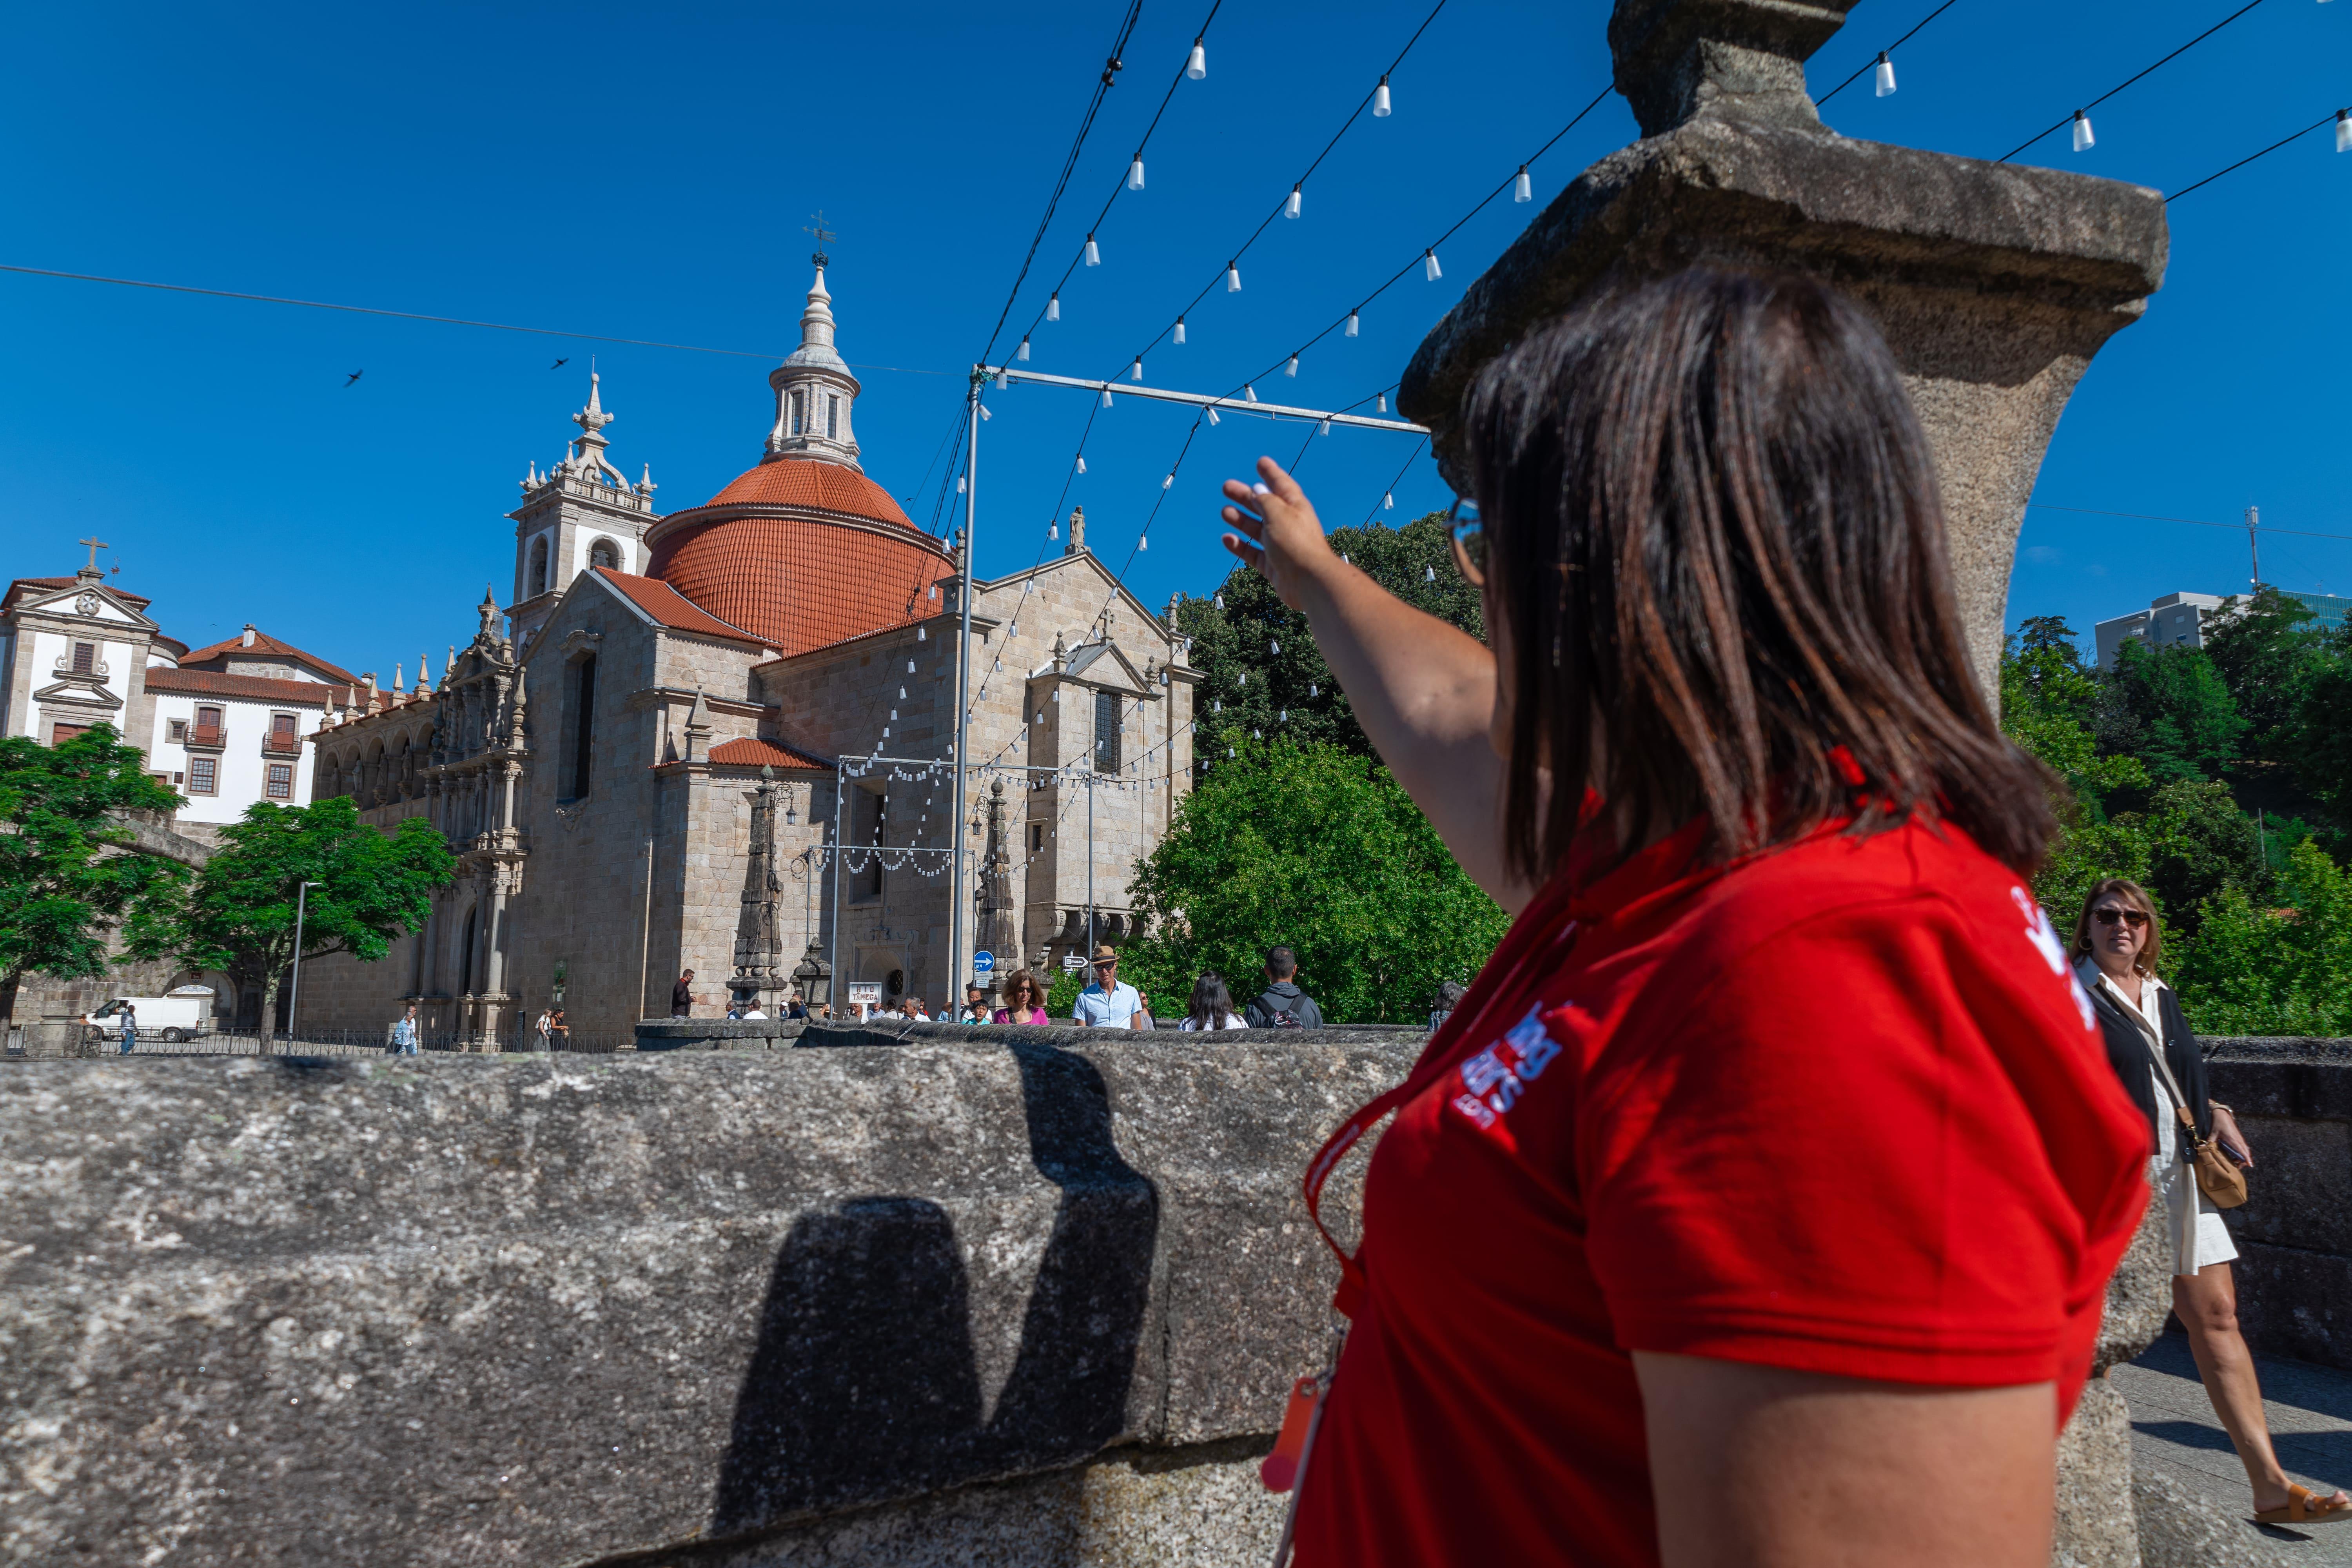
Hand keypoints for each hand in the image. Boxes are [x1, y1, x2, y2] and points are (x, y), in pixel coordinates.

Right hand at [1220, 457, 1342, 611]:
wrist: (1308, 581)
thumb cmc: (1296, 542)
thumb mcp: (1278, 512)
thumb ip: (1264, 500)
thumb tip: (1256, 490)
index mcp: (1295, 507)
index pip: (1281, 485)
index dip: (1271, 473)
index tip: (1261, 462)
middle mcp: (1288, 525)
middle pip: (1264, 506)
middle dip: (1246, 496)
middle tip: (1227, 487)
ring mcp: (1280, 546)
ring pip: (1257, 529)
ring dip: (1241, 519)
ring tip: (1224, 511)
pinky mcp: (1273, 566)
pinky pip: (1252, 553)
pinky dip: (1239, 546)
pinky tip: (1227, 539)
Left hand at [2210, 1105, 2251, 1166]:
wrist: (2222, 1114)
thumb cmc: (2218, 1123)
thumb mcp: (2213, 1133)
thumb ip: (2209, 1141)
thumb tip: (2201, 1147)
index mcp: (2233, 1139)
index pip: (2242, 1151)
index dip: (2247, 1158)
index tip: (2250, 1165)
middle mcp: (2238, 1139)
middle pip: (2246, 1152)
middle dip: (2244, 1160)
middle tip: (2239, 1166)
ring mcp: (2239, 1138)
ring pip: (2245, 1149)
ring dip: (2243, 1156)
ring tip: (2237, 1162)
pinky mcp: (2238, 1137)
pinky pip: (2243, 1146)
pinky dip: (2243, 1151)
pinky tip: (2238, 1155)